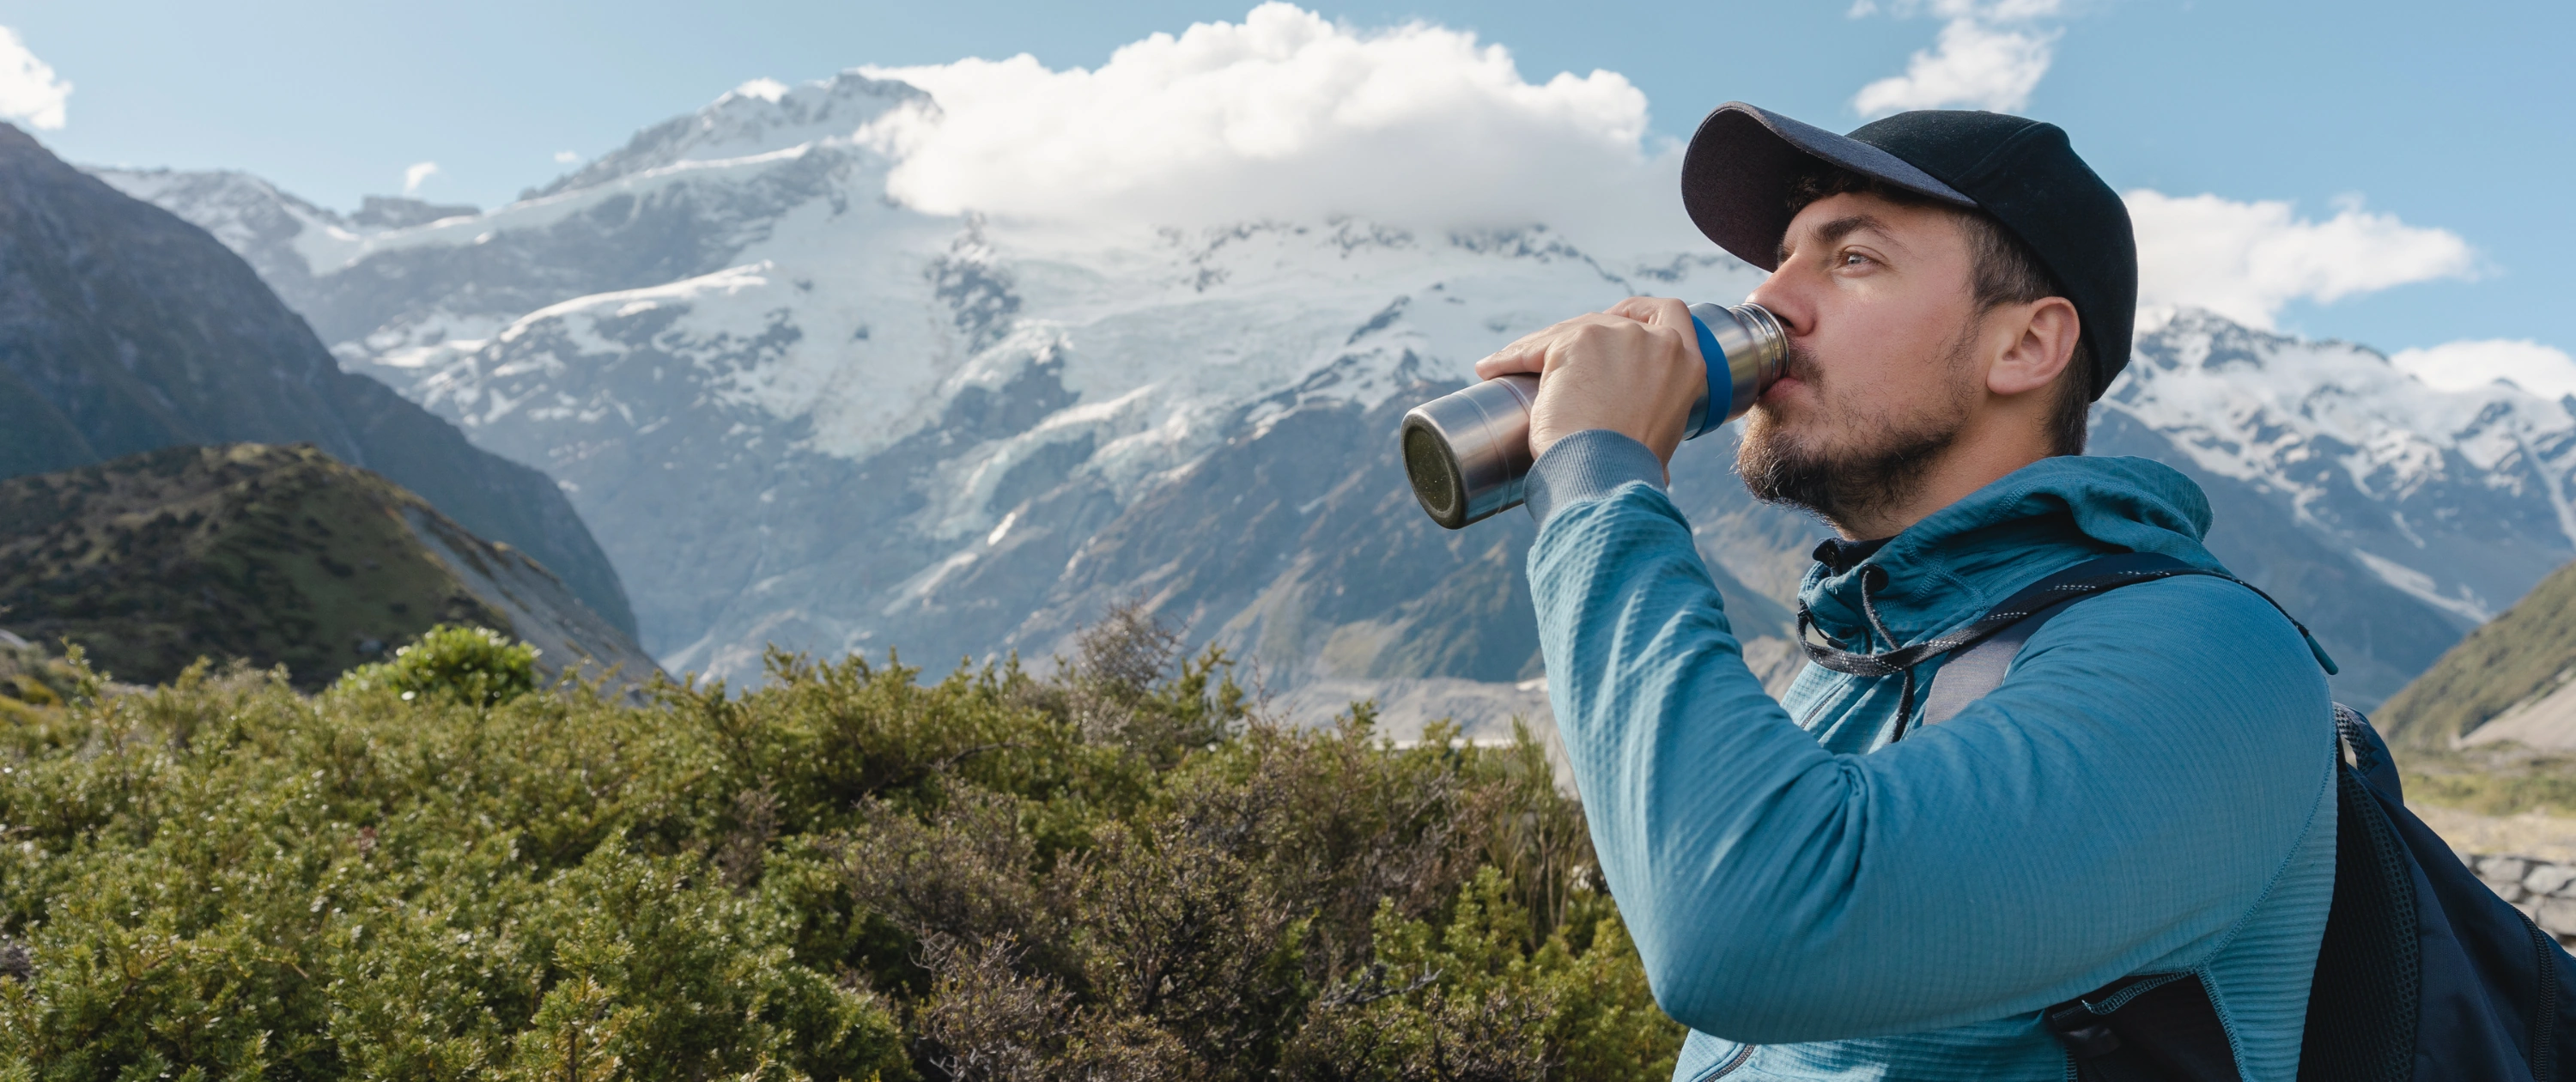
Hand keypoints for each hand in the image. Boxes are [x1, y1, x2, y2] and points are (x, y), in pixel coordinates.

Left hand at [1473, 297, 1705, 464]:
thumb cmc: (1629, 472)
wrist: (1606, 475)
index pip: (1670, 313)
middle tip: (1553, 364)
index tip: (1615, 322)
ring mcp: (1617, 336)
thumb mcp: (1660, 441)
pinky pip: (1535, 347)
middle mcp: (1657, 341)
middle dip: (1579, 338)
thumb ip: (1657, 434)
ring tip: (1511, 369)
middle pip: (1609, 321)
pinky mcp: (1576, 341)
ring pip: (1567, 330)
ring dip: (1538, 348)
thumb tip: (1658, 472)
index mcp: (1687, 362)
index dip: (1640, 313)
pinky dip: (1509, 358)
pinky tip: (1492, 370)